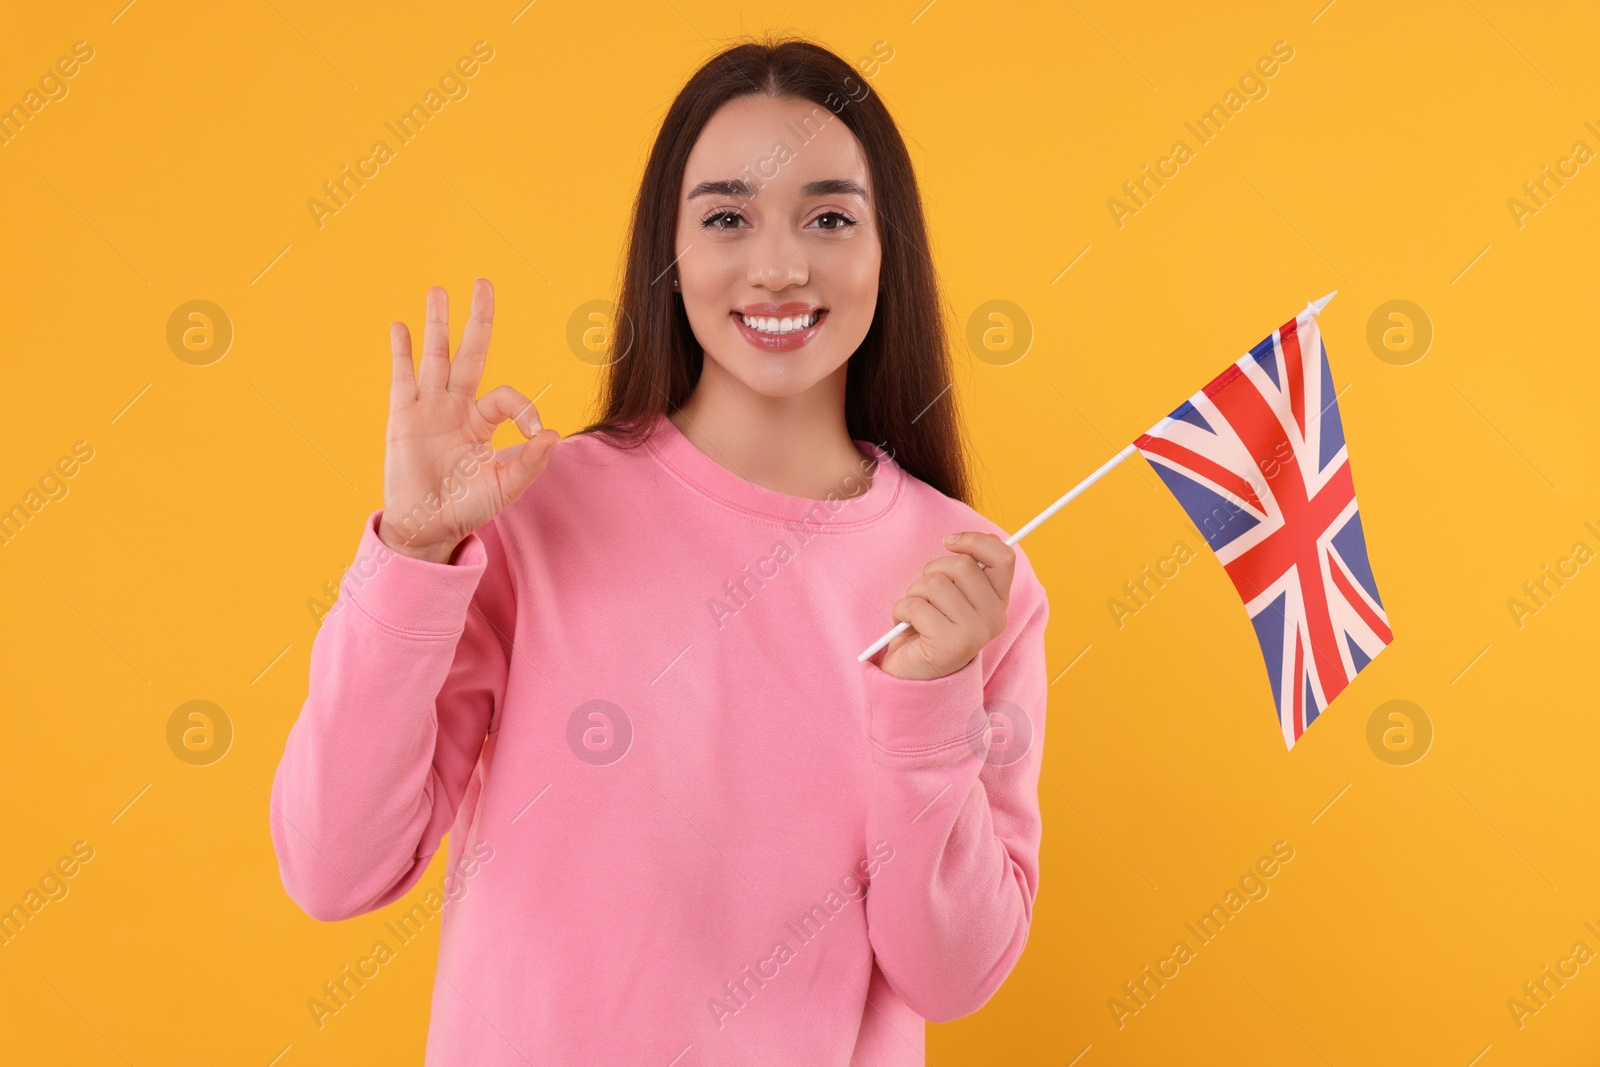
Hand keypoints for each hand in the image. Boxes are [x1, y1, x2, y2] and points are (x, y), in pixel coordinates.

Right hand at [379, 279, 558, 562]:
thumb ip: (530, 463)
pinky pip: (403, 378)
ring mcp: (429, 409)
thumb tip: (553, 434)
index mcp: (483, 421)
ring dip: (437, 324)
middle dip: (477, 318)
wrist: (427, 527)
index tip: (534, 431)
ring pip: (435, 357)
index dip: (524, 408)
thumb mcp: (506, 487)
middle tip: (483, 282)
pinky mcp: (403, 418)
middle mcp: (457, 407)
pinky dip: (402, 352)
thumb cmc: (467, 509)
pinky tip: (400, 326)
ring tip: (438, 290)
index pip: (507, 397)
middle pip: (470, 352)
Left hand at [877, 532, 1015, 680]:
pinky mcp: (950, 645)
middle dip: (932, 570)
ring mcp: (975, 633)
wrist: (914, 674)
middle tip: (925, 592)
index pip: (1004, 557)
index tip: (950, 543)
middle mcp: (994, 618)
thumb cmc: (930, 627)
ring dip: (914, 593)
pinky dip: (902, 611)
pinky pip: (916, 606)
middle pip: (962, 565)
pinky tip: (906, 625)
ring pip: (935, 584)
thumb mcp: (953, 595)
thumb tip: (977, 539)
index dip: (975, 541)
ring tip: (915, 612)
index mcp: (999, 602)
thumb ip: (968, 571)